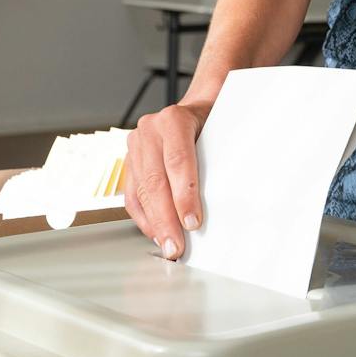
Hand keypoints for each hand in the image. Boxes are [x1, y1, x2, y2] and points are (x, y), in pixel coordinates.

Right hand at [123, 99, 211, 260]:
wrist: (194, 109)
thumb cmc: (211, 123)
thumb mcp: (220, 131)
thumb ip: (219, 159)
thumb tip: (226, 201)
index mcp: (173, 119)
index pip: (178, 161)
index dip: (184, 195)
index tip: (193, 223)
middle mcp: (149, 130)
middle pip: (155, 181)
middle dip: (166, 219)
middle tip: (176, 247)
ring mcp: (135, 146)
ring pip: (141, 191)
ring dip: (154, 224)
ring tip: (167, 246)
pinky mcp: (128, 162)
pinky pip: (131, 195)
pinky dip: (144, 218)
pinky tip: (155, 234)